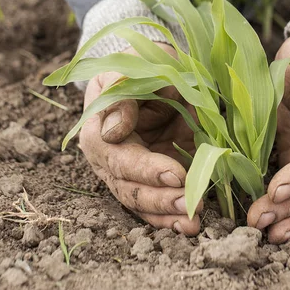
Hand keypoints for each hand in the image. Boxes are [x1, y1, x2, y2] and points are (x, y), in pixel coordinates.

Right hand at [79, 44, 200, 234]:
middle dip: (159, 199)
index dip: (144, 169)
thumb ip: (121, 94)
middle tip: (189, 205)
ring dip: (166, 216)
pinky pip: (157, 204)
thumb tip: (113, 132)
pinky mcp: (154, 178)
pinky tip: (188, 226)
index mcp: (98, 128)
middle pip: (128, 188)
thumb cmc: (143, 64)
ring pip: (141, 203)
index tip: (175, 174)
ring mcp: (132, 171)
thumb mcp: (133, 67)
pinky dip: (171, 217)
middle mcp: (110, 157)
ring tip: (192, 224)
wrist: (158, 71)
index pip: (117, 157)